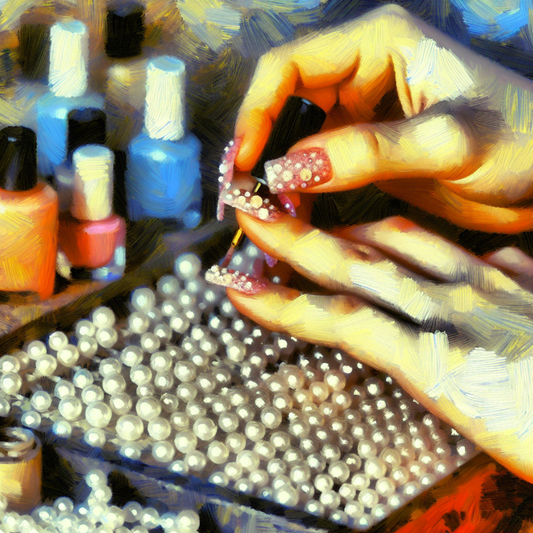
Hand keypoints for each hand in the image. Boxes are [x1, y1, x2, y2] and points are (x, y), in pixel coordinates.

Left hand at [212, 210, 532, 482]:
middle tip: (269, 204)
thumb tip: (508, 266)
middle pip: (372, 243)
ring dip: (289, 245)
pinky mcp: (428, 358)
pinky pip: (340, 323)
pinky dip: (287, 304)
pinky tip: (245, 291)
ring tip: (244, 224)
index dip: (362, 227)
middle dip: (314, 221)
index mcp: (488, 282)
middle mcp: (458, 288)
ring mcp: (440, 317)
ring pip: (348, 270)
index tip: (330, 222)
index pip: (413, 240)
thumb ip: (523, 288)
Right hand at [232, 4, 532, 232]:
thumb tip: (286, 174)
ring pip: (296, 144)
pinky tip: (297, 225)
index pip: (288, 68)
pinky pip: (318, 171)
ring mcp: (361, 117)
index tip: (242, 166)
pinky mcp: (366, 154)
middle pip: (283, 107)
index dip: (255, 114)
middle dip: (260, 154)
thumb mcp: (450, 141)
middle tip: (247, 203)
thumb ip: (369, 152)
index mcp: (377, 45)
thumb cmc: (522, 142)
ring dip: (278, 182)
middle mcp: (361, 75)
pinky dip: (302, 198)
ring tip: (269, 223)